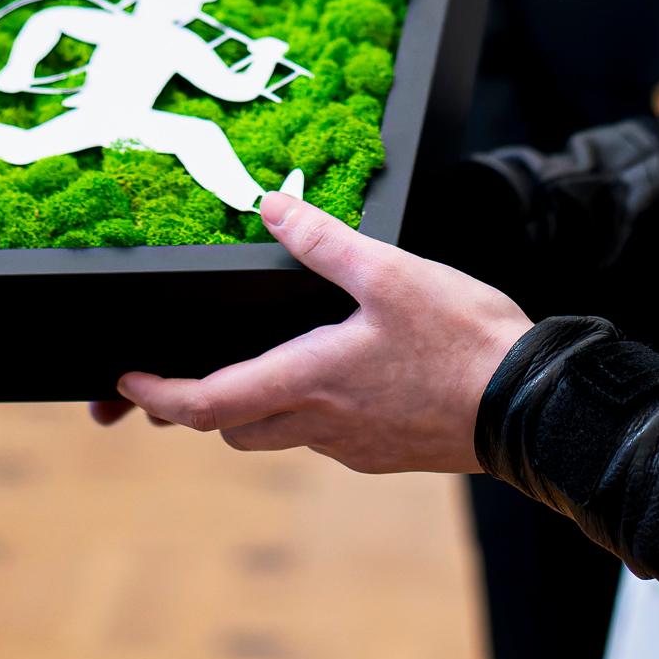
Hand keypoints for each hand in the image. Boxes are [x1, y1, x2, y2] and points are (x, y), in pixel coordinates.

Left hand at [108, 190, 533, 474]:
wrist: (532, 408)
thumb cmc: (463, 343)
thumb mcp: (390, 273)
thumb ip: (323, 241)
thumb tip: (271, 205)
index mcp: (308, 381)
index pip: (207, 406)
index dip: (158, 395)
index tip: (126, 382)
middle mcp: (320, 425)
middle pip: (233, 428)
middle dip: (200, 404)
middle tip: (180, 372)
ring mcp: (353, 446)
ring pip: (279, 435)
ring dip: (255, 407)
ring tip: (256, 364)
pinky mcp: (384, 453)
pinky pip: (325, 437)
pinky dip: (308, 410)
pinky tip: (335, 376)